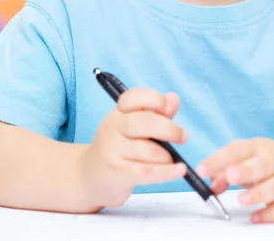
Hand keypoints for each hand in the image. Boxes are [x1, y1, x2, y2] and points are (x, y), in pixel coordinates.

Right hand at [80, 88, 187, 209]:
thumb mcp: (134, 126)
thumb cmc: (120, 147)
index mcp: (118, 112)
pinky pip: (147, 172)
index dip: (153, 99)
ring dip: (167, 156)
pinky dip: (167, 172)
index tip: (168, 107)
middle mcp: (112, 127)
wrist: (91, 176)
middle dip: (168, 129)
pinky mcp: (117, 172)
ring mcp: (112, 150)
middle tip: (183, 136)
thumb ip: (157, 113)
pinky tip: (180, 170)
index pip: (133, 97)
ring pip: (147, 150)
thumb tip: (173, 98)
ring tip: (171, 159)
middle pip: (143, 122)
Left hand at [197, 138, 273, 223]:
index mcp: (258, 147)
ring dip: (258, 194)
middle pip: (261, 165)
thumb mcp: (249, 159)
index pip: (237, 150)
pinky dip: (271, 213)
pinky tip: (256, 217)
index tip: (201, 170)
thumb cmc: (269, 164)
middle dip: (244, 170)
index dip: (218, 159)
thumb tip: (212, 185)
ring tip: (242, 200)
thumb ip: (226, 171)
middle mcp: (273, 161)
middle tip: (229, 176)